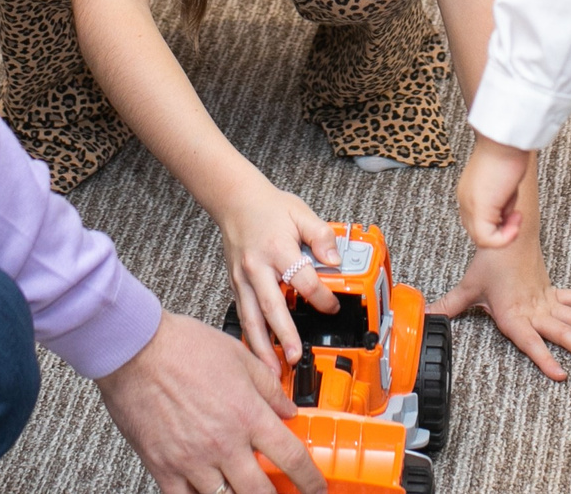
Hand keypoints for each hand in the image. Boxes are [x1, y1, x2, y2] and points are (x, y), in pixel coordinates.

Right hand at [95, 312, 323, 493]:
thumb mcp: (238, 356)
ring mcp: (193, 459)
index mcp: (246, 414)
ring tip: (242, 489)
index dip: (311, 481)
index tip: (317, 488)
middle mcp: (223, 443)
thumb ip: (268, 386)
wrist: (132, 347)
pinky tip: (208, 492)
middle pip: (261, 492)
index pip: (292, 459)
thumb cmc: (180, 345)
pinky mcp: (164, 466)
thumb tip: (289, 408)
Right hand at [218, 184, 340, 375]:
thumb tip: (336, 259)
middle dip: (284, 335)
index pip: (303, 280)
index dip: (322, 296)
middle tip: (295, 357)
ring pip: (251, 317)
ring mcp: (242, 278)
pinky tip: (257, 353)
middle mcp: (256, 267)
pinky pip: (243, 314)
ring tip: (270, 369)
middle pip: (272, 306)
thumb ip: (321, 235)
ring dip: (261, 345)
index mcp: (276, 249)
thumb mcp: (301, 212)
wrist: (234, 200)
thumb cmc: (267, 207)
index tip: (333, 307)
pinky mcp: (235, 285)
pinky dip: (250, 336)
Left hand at [434, 238, 570, 380]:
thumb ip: (450, 306)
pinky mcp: (553, 291)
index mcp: (514, 314)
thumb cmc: (489, 261)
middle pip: (563, 333)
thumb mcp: (468, 287)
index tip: (561, 374)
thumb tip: (427, 315)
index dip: (544, 357)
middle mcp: (535, 310)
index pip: (530, 340)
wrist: (506, 234)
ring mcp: (547, 300)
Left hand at [456, 135, 529, 248]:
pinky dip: (504, 237)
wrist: (504, 142)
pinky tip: (516, 220)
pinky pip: (487, 239)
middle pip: (479, 233)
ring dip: (505, 234)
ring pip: (482, 238)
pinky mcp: (478, 208)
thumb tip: (507, 215)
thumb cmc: (507, 155)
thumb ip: (500, 200)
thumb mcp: (503, 184)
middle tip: (517, 216)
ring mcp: (469, 205)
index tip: (515, 214)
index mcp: (469, 194)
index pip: (477, 223)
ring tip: (516, 215)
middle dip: (502, 231)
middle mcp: (465, 201)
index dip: (499, 226)